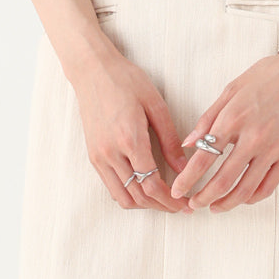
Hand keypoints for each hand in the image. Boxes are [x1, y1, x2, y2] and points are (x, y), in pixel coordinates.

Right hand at [70, 41, 193, 213]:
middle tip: (179, 206)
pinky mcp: (93, 156)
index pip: (152, 184)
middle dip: (161, 206)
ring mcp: (99, 157)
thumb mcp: (156, 105)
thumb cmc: (127, 81)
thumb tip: (185, 167)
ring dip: (144, 204)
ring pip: (122, 197)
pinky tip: (144, 187)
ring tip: (163, 200)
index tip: (185, 203)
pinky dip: (129, 194)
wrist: (93, 71)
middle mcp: (111, 153)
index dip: (171, 200)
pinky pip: (111, 187)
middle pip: (138, 197)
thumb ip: (170, 139)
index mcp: (130, 139)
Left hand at [170, 53, 278, 212]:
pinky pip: (268, 186)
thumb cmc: (268, 76)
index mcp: (234, 118)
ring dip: (225, 203)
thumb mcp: (232, 89)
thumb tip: (188, 143)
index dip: (187, 179)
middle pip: (222, 180)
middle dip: (202, 197)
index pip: (204, 157)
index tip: (177, 190)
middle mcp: (253, 137)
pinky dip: (251, 197)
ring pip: (245, 189)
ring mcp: (273, 149)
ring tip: (214, 207)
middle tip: (192, 204)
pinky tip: (241, 197)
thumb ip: (208, 117)